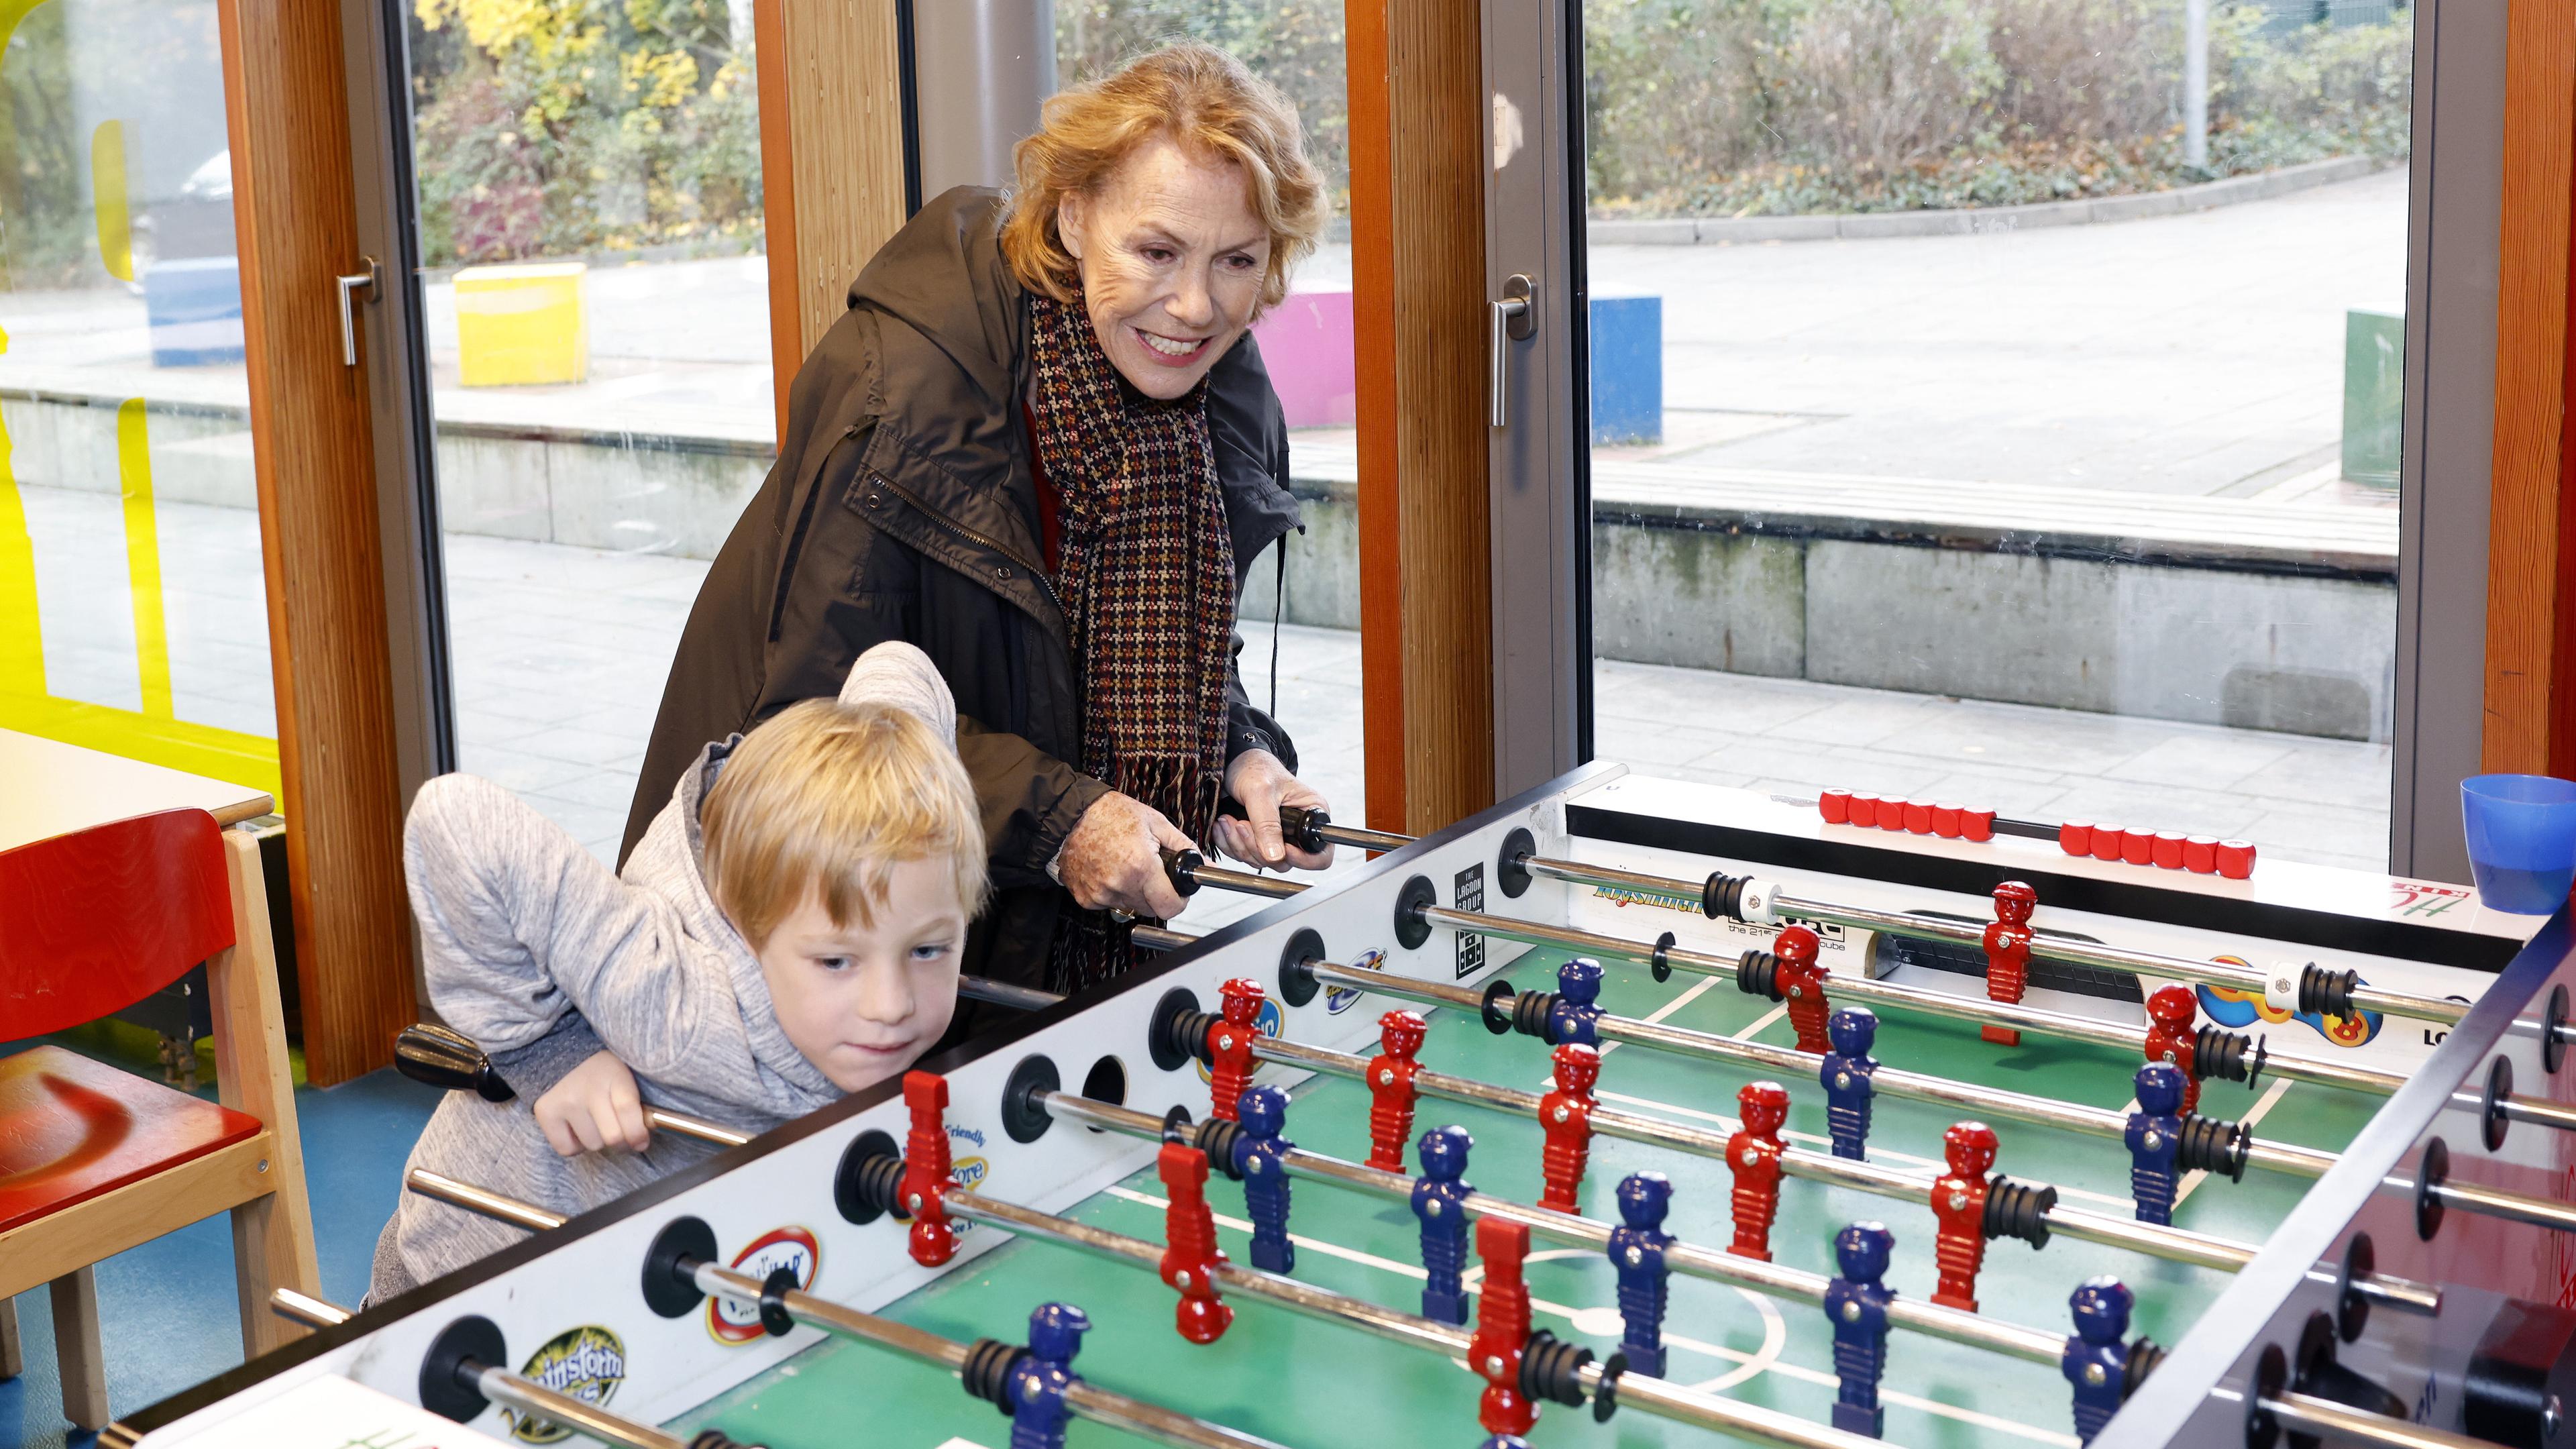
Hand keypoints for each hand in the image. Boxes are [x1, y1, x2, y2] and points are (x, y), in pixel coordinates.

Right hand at [532, 1049, 649, 1156]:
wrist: (561, 1054)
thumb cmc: (601, 1072)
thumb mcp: (624, 1077)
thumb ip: (635, 1105)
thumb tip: (640, 1143)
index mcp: (615, 1076)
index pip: (628, 1110)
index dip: (638, 1134)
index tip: (641, 1142)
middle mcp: (589, 1089)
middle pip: (612, 1136)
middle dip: (621, 1142)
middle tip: (619, 1133)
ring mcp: (565, 1101)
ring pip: (592, 1144)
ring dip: (597, 1140)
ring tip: (594, 1122)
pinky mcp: (546, 1112)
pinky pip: (567, 1149)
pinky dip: (575, 1145)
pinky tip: (577, 1128)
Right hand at [1059, 791, 1194, 918]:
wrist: (1072, 814)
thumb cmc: (1111, 814)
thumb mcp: (1156, 823)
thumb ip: (1185, 847)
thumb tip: (1206, 865)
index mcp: (1141, 867)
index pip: (1170, 907)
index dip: (1178, 901)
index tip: (1177, 891)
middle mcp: (1120, 885)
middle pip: (1151, 909)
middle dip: (1156, 894)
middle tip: (1150, 871)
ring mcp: (1100, 894)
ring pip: (1130, 907)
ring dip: (1134, 892)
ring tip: (1126, 865)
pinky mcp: (1085, 897)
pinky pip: (1109, 904)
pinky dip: (1113, 892)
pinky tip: (1109, 870)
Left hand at [1213, 750, 1333, 871]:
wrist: (1231, 764)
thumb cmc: (1254, 768)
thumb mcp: (1261, 792)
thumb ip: (1267, 825)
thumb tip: (1276, 857)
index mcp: (1311, 814)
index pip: (1321, 853)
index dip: (1303, 859)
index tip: (1279, 852)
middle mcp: (1297, 829)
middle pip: (1285, 861)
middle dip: (1257, 847)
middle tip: (1241, 824)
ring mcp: (1276, 837)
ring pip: (1262, 861)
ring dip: (1239, 844)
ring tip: (1228, 820)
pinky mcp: (1257, 840)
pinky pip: (1245, 856)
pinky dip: (1230, 844)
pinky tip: (1224, 825)